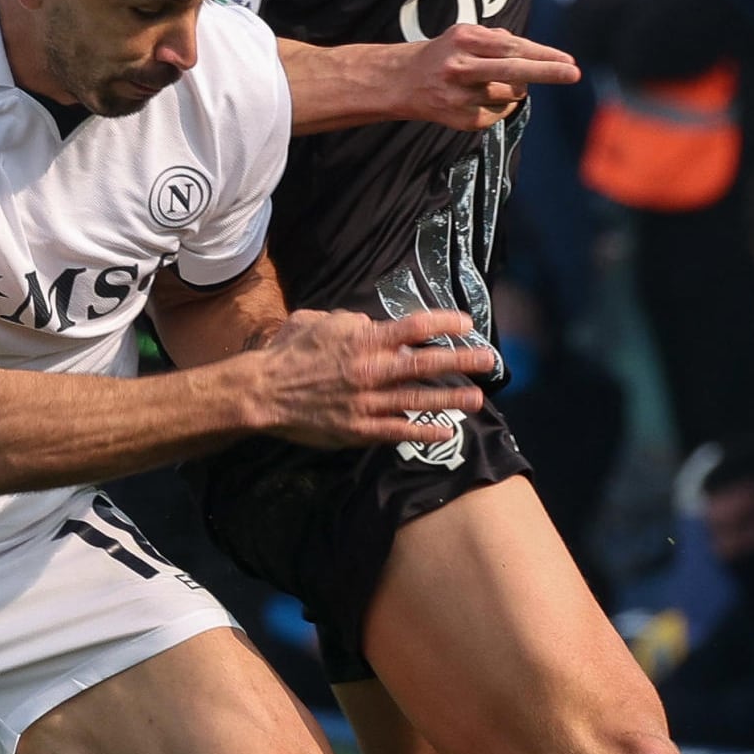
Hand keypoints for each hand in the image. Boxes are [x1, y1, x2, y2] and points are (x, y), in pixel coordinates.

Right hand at [247, 307, 490, 450]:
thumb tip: (371, 325)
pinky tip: (445, 432)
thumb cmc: (288, 353)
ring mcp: (368, 402)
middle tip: (489, 360)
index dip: (445, 324)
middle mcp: (372, 369)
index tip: (467, 324)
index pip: (414, 327)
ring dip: (451, 399)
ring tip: (478, 398)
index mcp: (364, 340)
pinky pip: (399, 431)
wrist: (263, 392)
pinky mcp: (359, 429)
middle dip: (462, 361)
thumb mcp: (318, 321)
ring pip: (419, 399)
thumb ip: (349, 322)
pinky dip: (424, 431)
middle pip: (427, 363)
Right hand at [391, 23, 579, 132]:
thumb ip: (499, 39)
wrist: (403, 82)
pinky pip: (500, 113)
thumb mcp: (465, 34)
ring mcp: (461, 97)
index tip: (569, 62)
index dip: (543, 54)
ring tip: (494, 80)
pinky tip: (481, 97)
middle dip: (547, 73)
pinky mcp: (463, 121)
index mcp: (464, 41)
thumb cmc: (443, 54)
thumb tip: (537, 54)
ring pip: (510, 95)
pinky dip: (501, 105)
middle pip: (513, 72)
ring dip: (516, 89)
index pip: (513, 47)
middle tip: (574, 74)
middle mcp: (461, 68)